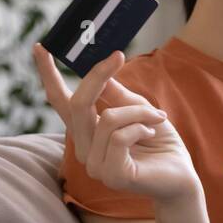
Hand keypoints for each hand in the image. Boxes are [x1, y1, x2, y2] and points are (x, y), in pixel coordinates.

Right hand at [33, 43, 202, 203]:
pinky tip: (152, 134)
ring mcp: (94, 165)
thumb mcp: (138, 108)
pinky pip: (120, 136)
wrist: (181, 176)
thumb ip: (115, 94)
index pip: (61, 102)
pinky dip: (142, 127)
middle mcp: (84, 148)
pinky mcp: (111, 175)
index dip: (49, 75)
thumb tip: (99, 68)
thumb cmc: (160, 141)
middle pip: (78, 104)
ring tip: (157, 118)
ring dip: (139, 111)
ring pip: (108, 118)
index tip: (40, 47)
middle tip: (118, 56)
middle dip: (98, 76)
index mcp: (86, 131)